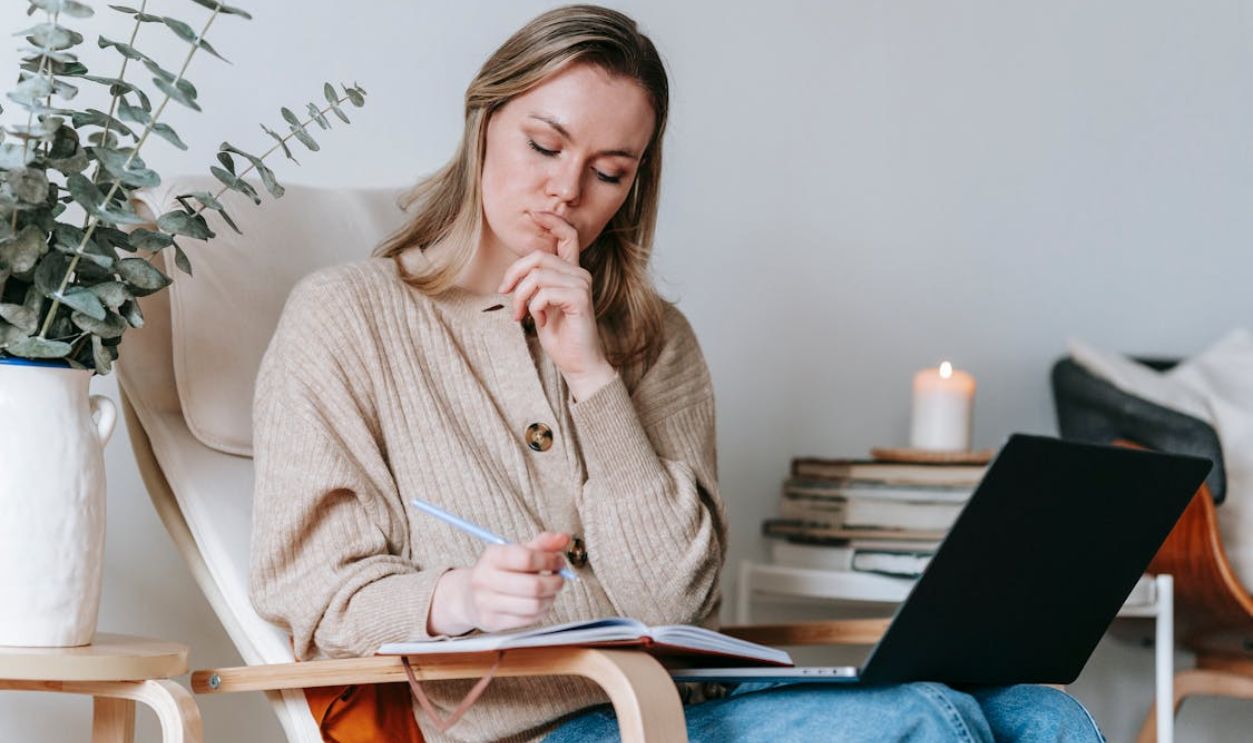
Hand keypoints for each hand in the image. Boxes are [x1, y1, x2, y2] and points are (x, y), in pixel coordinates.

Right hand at [427, 532, 569, 635]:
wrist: (469, 596)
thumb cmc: (500, 571)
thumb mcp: (516, 552)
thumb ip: (542, 544)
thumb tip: (564, 538)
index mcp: (492, 556)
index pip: (527, 558)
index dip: (549, 560)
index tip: (558, 561)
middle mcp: (485, 578)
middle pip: (533, 585)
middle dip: (555, 582)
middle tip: (560, 579)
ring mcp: (486, 602)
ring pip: (534, 605)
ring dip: (550, 598)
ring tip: (551, 591)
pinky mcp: (492, 621)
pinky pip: (528, 620)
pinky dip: (542, 612)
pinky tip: (540, 603)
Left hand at [498, 211, 616, 398]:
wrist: (577, 362)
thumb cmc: (559, 334)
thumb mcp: (540, 303)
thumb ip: (534, 284)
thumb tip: (513, 274)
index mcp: (571, 271)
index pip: (567, 235)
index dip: (552, 220)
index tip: (534, 213)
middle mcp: (579, 274)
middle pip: (538, 256)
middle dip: (514, 275)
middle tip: (505, 294)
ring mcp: (581, 285)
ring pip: (537, 276)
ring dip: (521, 297)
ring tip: (522, 315)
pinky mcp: (580, 299)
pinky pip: (544, 292)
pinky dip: (533, 308)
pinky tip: (538, 321)